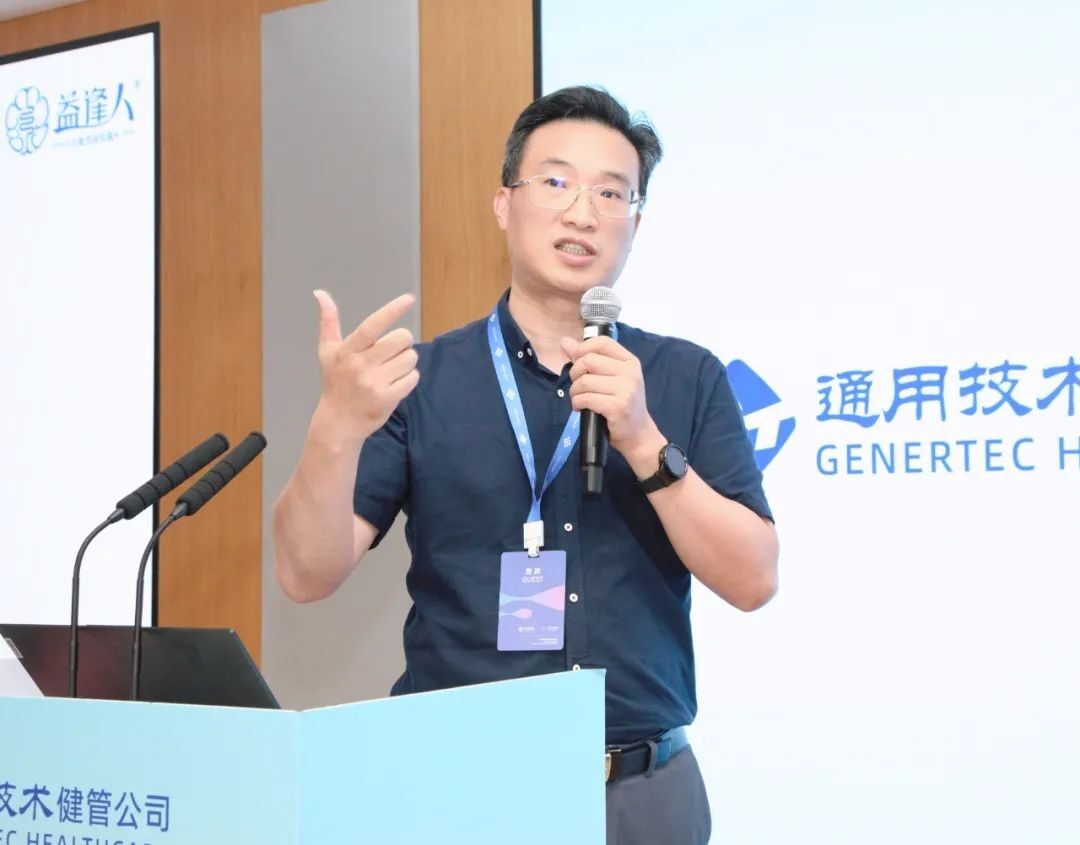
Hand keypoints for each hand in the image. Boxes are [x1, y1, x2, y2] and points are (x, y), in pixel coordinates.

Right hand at [313, 290, 418, 443]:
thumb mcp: (327, 351)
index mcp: (348, 350)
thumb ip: (328, 321)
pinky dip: (409, 378)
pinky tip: (395, 383)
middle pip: (401, 339)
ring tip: (391, 370)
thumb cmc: (335, 382)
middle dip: (402, 342)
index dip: (392, 310)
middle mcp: (361, 365)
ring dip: (406, 362)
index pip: (373, 325)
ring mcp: (375, 382)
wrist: (338, 422)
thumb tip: (320, 293)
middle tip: (392, 352)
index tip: (408, 299)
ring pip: (410, 358)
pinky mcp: (388, 398)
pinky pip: (413, 378)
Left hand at [560, 335, 664, 475]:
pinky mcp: (618, 406)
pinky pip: (586, 398)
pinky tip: (581, 408)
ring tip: (579, 399)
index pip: (601, 342)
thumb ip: (588, 358)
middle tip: (578, 386)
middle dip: (575, 373)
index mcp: (629, 361)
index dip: (583, 349)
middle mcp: (630, 372)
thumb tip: (565, 342)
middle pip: (588, 360)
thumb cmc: (622, 404)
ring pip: (584, 381)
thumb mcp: (610, 378)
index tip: (579, 363)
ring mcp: (626, 389)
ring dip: (575, 392)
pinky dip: (577, 403)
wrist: (638, 434)